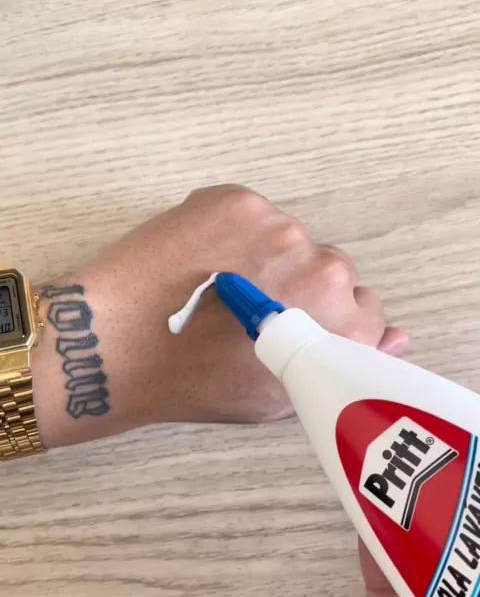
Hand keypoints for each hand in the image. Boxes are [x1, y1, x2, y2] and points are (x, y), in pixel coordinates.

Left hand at [33, 184, 407, 447]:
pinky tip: (203, 261)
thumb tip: (394, 335)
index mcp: (340, 322)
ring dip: (267, 258)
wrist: (116, 345)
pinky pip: (254, 215)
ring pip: (290, 241)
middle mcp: (323, 269)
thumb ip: (339, 363)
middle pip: (331, 270)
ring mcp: (280, 228)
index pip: (365, 308)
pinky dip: (234, 233)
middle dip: (301, 288)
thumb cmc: (193, 381)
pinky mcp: (238, 200)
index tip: (297, 329)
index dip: (328, 321)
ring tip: (220, 285)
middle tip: (252, 310)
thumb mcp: (277, 396)